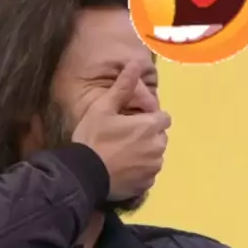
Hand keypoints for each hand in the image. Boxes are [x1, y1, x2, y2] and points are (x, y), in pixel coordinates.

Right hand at [72, 60, 170, 200]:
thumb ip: (123, 86)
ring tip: (123, 156)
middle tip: (125, 139)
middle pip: (160, 138)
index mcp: (150, 126)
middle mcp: (157, 147)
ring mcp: (153, 168)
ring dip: (145, 155)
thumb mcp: (103, 107)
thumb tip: (136, 63)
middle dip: (148, 136)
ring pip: (155, 157)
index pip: (164, 118)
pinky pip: (148, 175)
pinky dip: (140, 172)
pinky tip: (123, 171)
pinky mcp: (146, 185)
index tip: (133, 122)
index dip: (150, 118)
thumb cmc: (93, 138)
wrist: (83, 174)